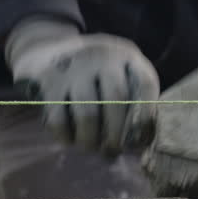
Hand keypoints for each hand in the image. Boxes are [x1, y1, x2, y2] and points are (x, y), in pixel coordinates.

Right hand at [5, 17, 159, 154]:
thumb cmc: (97, 73)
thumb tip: (139, 143)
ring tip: (91, 147)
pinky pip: (59, 117)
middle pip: (117, 99)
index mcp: (127, 56)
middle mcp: (103, 56)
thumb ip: (135, 99)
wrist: (50, 48)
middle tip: (113, 150)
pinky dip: (65, 135)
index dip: (148, 115)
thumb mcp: (121, 73)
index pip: (145, 84)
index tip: (141, 140)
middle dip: (117, 133)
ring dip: (91, 139)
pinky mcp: (49, 79)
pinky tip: (70, 140)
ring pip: (87, 113)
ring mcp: (75, 66)